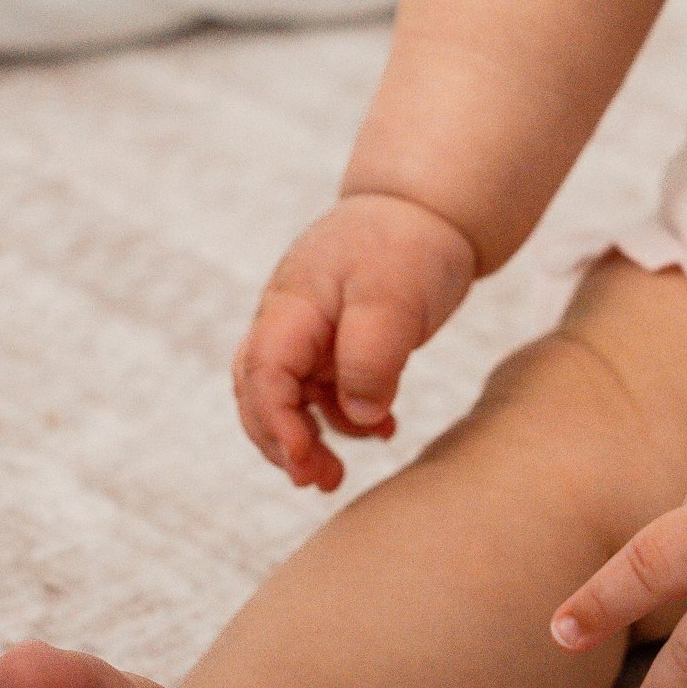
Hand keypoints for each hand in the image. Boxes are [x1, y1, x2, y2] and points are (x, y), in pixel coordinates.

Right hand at [232, 192, 476, 490]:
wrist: (427, 208)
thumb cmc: (407, 243)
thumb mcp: (394, 297)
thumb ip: (372, 356)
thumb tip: (358, 416)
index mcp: (291, 305)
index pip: (264, 373)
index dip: (276, 423)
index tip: (302, 461)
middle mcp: (289, 321)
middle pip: (259, 393)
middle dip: (280, 442)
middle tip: (318, 480)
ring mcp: (310, 332)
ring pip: (290, 398)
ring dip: (309, 439)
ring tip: (339, 473)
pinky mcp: (336, 342)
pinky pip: (326, 391)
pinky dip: (346, 417)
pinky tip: (381, 430)